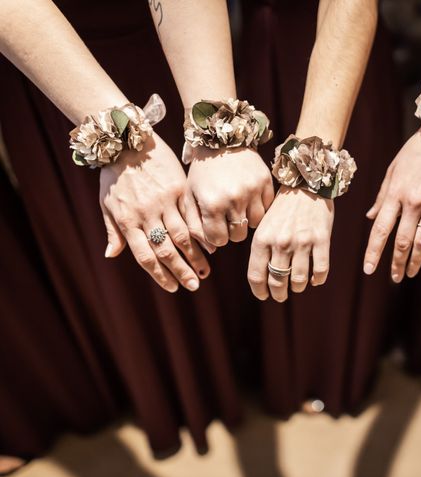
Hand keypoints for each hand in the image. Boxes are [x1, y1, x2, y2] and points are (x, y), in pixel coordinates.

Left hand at [100, 135, 209, 291]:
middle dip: (181, 271)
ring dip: (195, 256)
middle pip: (166, 250)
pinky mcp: (179, 189)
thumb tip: (112, 255)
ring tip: (205, 272)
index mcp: (128, 222)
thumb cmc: (115, 175)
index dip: (160, 275)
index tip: (173, 288)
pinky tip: (211, 245)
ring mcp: (165, 202)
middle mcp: (147, 215)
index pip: (146, 256)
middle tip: (194, 286)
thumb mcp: (107, 204)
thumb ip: (113, 231)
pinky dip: (201, 232)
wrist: (128, 142)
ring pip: (182, 235)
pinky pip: (191, 215)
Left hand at [183, 146, 273, 249]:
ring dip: (246, 219)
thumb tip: (212, 249)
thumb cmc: (202, 171)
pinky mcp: (266, 183)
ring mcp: (253, 191)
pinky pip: (267, 209)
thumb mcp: (190, 197)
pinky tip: (249, 196)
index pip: (219, 241)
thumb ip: (194, 225)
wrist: (222, 138)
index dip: (216, 236)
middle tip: (226, 215)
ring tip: (238, 205)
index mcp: (212, 204)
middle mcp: (234, 199)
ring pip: (254, 224)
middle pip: (238, 236)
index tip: (214, 225)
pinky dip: (259, 207)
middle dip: (231, 229)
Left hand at [248, 187, 333, 301]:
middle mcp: (280, 243)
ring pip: (299, 280)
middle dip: (279, 294)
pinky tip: (315, 279)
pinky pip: (321, 270)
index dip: (260, 291)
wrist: (307, 185)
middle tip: (281, 296)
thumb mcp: (265, 225)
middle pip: (277, 282)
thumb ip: (262, 247)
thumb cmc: (283, 206)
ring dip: (298, 288)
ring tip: (297, 286)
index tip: (264, 295)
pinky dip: (318, 279)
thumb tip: (263, 275)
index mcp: (262, 239)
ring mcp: (302, 243)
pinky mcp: (321, 240)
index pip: (256, 276)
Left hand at [363, 120, 420, 281]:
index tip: (369, 269)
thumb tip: (370, 219)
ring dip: (415, 260)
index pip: (380, 230)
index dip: (374, 252)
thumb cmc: (415, 152)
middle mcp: (414, 201)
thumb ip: (382, 197)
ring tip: (410, 273)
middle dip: (396, 263)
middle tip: (394, 278)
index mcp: (395, 194)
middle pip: (402, 241)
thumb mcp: (392, 171)